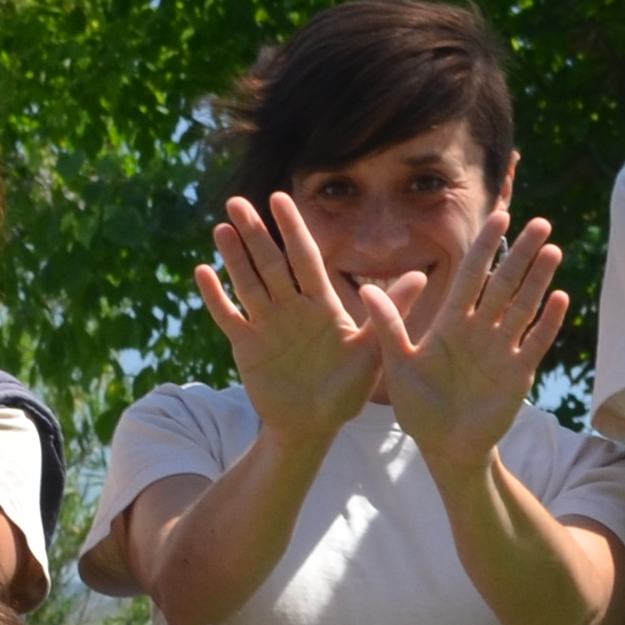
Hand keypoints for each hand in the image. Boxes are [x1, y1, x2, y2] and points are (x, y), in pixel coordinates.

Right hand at [194, 193, 391, 447]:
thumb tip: (422, 275)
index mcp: (321, 304)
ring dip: (234, 257)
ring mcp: (267, 325)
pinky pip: (228, 316)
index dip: (292, 229)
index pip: (304, 257)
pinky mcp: (246, 346)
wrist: (313, 427)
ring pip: (247, 283)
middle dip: (255, 234)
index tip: (280, 198)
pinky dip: (215, 297)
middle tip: (238, 202)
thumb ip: (392, 312)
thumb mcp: (373, 351)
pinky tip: (202, 272)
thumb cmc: (346, 391)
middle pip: (271, 263)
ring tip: (222, 228)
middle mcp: (292, 307)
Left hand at [370, 210, 565, 470]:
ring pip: (523, 306)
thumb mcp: (399, 365)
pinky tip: (559, 298)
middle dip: (521, 253)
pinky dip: (547, 322)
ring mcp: (501, 349)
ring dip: (538, 279)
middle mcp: (480, 329)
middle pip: (503, 283)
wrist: (444, 448)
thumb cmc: (419, 408)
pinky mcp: (518, 373)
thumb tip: (366, 289)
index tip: (499, 217)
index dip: (485, 247)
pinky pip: (535, 342)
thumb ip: (389, 326)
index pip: (471, 275)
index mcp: (451, 323)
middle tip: (541, 223)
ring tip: (552, 250)